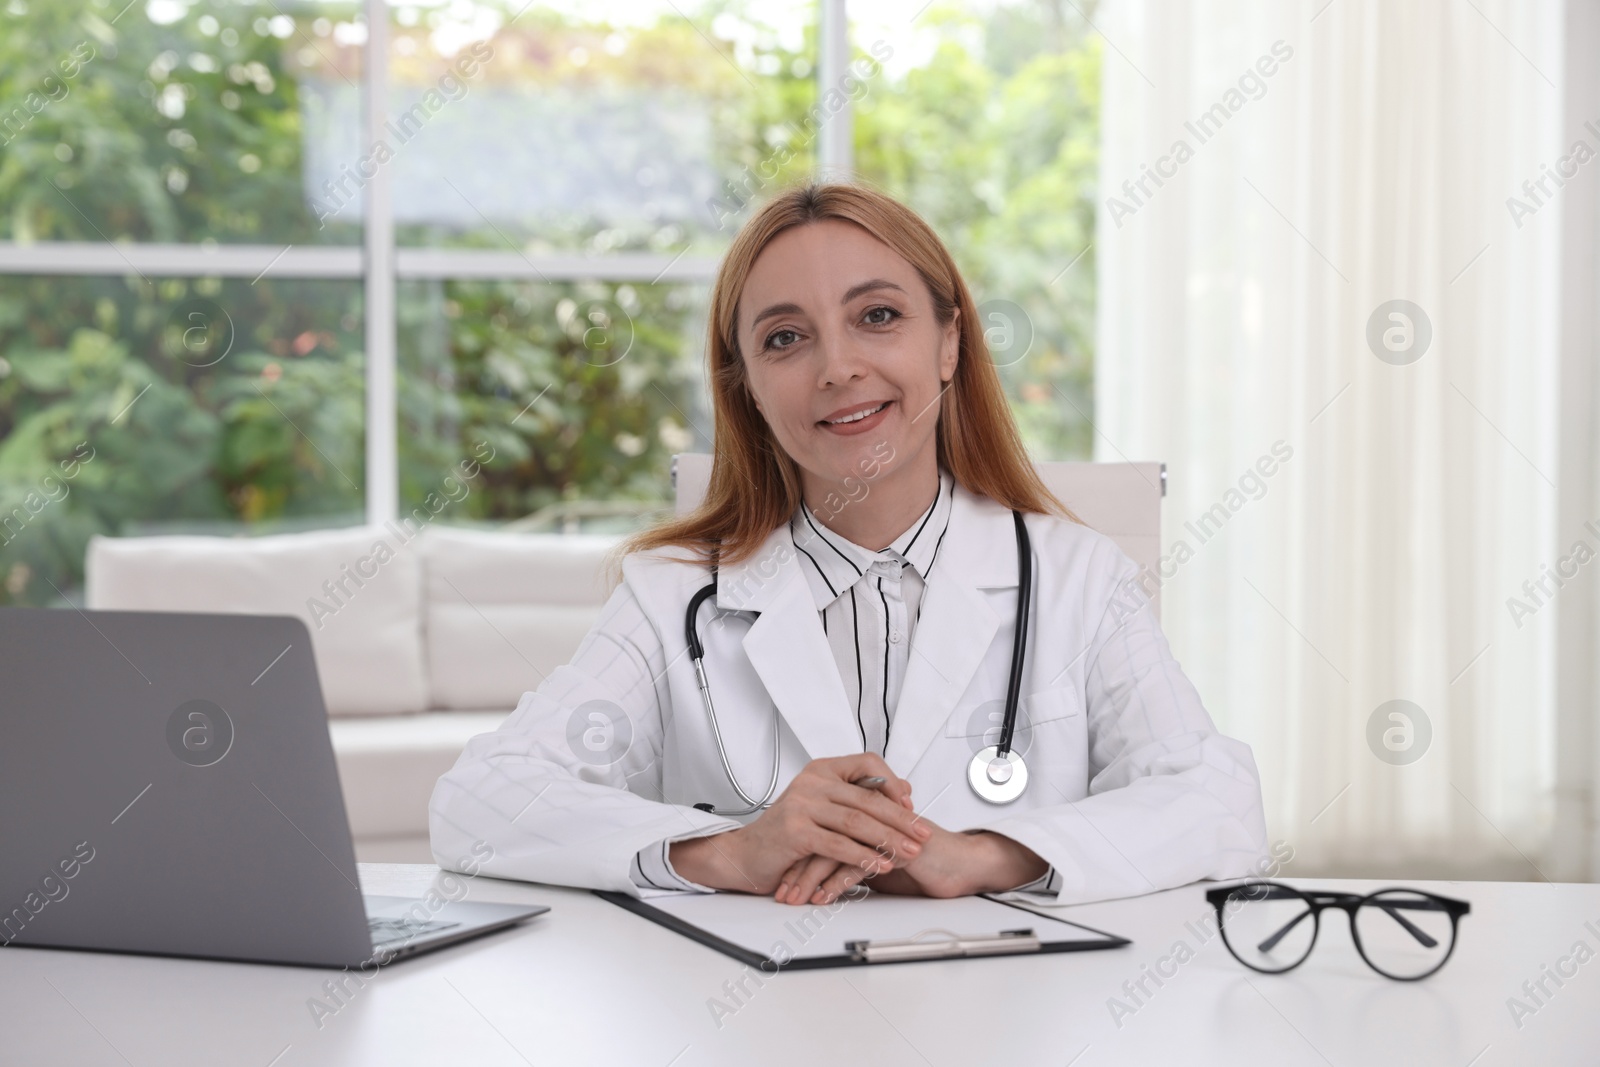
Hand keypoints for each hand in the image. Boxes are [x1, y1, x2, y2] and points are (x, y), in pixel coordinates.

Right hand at [668, 755, 932, 894]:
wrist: (746, 855)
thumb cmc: (788, 834)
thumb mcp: (823, 808)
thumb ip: (857, 798)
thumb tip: (903, 790)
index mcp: (822, 770)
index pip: (867, 763)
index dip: (892, 783)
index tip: (910, 804)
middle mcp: (812, 782)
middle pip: (867, 798)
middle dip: (901, 819)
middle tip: (923, 834)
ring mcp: (802, 805)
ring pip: (857, 821)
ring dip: (888, 839)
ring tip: (909, 853)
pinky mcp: (796, 831)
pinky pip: (838, 844)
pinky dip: (863, 856)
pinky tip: (880, 865)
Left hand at [776, 823, 1048, 904]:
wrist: (960, 866)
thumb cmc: (923, 863)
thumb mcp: (882, 860)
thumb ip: (857, 857)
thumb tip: (827, 872)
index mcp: (865, 817)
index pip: (823, 831)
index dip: (800, 855)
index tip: (781, 877)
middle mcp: (871, 819)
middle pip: (824, 839)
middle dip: (798, 868)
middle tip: (781, 891)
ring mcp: (882, 832)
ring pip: (836, 851)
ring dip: (812, 878)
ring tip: (795, 898)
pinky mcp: (894, 849)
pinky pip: (859, 865)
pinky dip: (837, 883)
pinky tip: (823, 898)